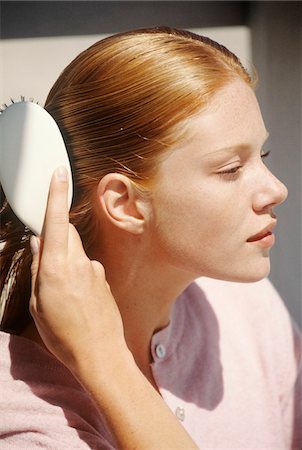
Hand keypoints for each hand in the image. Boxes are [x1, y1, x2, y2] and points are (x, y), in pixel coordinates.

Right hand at [29, 167, 125, 370]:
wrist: (99, 352)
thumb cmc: (63, 333)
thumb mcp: (38, 303)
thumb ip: (38, 267)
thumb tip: (39, 242)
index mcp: (57, 268)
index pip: (57, 221)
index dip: (57, 194)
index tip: (59, 174)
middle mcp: (79, 263)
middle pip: (67, 234)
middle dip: (56, 238)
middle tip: (46, 262)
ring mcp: (94, 270)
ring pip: (76, 250)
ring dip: (66, 259)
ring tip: (62, 290)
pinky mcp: (103, 278)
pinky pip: (86, 266)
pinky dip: (77, 273)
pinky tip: (76, 297)